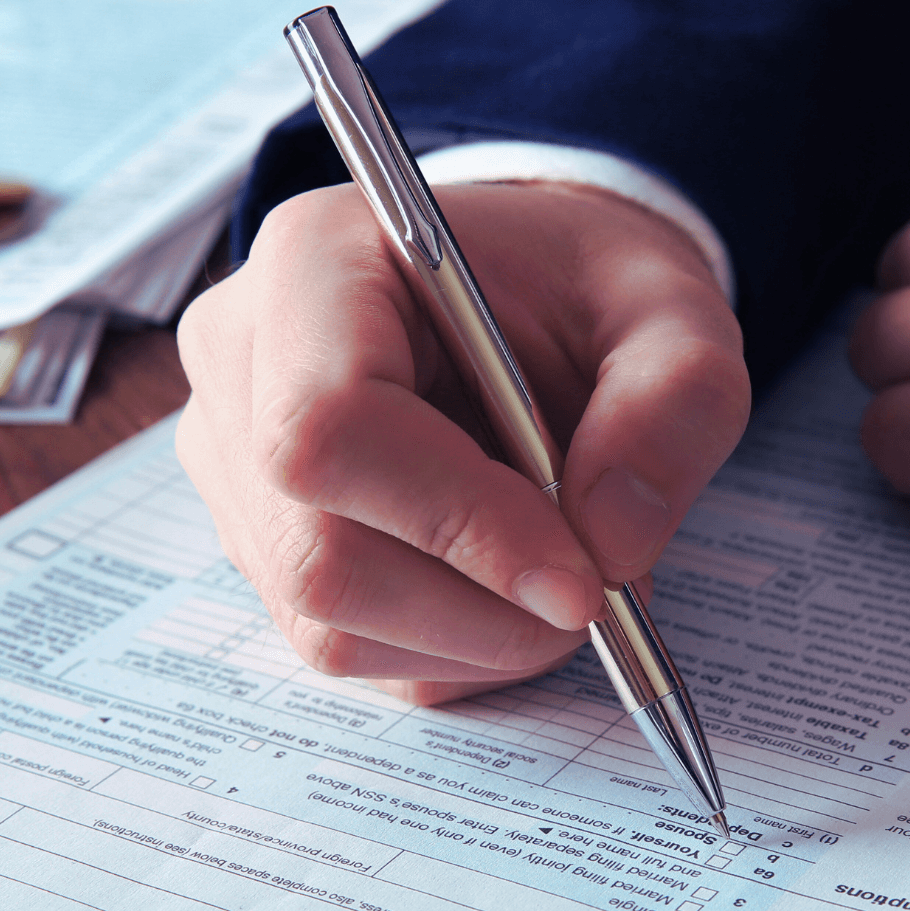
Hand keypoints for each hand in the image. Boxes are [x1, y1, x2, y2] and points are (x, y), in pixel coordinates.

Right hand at [177, 182, 745, 703]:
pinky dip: (451, 651)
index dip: (456, 525)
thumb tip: (608, 543)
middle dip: (480, 608)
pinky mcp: (260, 539)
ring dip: (475, 638)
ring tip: (566, 576)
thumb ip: (672, 404)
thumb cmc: (587, 289)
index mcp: (316, 260)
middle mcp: (242, 360)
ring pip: (327, 621)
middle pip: (317, 551)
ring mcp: (233, 461)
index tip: (580, 581)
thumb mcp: (676, 314)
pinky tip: (509, 588)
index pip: (329, 428)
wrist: (537, 297)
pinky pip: (344, 645)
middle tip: (596, 594)